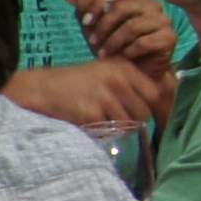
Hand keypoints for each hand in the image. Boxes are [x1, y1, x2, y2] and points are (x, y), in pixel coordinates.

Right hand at [4, 57, 171, 129]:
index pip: (154, 93)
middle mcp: (118, 80)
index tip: (136, 109)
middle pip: (144, 112)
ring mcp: (105, 97)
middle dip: (132, 119)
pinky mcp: (92, 114)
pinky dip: (101, 131)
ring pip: (128, 125)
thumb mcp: (105, 72)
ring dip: (117, 127)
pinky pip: (109, 131)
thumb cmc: (75, 82)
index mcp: (124, 68)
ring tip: (100, 119)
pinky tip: (88, 121)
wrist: (42, 89)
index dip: (147, 104)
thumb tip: (159, 98)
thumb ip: (130, 82)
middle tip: (114, 117)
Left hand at [77, 0, 180, 76]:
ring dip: (113, 41)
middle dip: (104, 26)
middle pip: (123, 8)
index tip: (85, 22)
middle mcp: (153, 5)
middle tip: (93, 42)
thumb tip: (81, 1)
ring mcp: (163, 21)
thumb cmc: (116, 48)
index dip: (96, 6)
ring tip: (103, 53)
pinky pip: (144, 42)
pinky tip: (124, 57)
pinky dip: (129, 51)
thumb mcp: (96, 30)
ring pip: (132, 26)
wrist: (137, 73)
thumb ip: (87, 13)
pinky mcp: (169, 38)